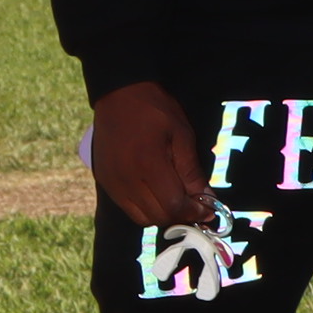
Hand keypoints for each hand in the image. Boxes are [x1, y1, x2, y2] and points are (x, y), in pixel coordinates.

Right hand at [86, 81, 209, 228]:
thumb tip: (207, 200)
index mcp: (148, 165)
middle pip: (158, 216)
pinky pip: (127, 208)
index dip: (194, 213)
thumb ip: (192, 172)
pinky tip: (157, 194)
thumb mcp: (182, 136)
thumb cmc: (155, 111)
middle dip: (181, 216)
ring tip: (177, 200)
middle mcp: (126, 179)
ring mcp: (112, 183)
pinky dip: (145, 209)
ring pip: (141, 218)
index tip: (207, 210)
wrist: (119, 95)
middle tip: (196, 206)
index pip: (174, 206)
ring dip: (163, 215)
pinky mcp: (104, 181)